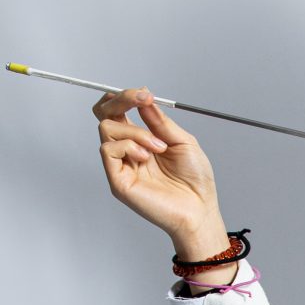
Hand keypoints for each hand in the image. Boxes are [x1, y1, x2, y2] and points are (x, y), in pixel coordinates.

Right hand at [93, 88, 226, 260]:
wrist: (200, 210)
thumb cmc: (195, 181)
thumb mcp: (183, 141)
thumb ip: (160, 121)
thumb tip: (143, 99)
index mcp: (142, 139)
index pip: (120, 110)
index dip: (126, 97)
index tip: (146, 94)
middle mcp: (128, 150)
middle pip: (104, 113)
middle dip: (120, 100)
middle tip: (141, 99)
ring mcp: (121, 164)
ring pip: (106, 128)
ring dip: (136, 131)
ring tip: (158, 148)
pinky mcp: (117, 179)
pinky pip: (108, 149)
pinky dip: (128, 146)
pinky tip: (146, 157)